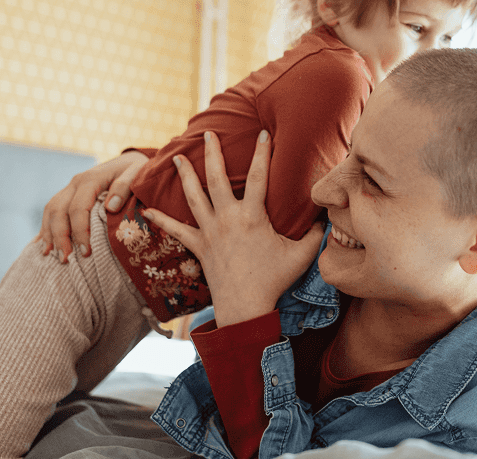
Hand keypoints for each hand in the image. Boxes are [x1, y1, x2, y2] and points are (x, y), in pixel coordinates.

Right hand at [36, 150, 148, 261]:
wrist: (129, 161)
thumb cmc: (137, 171)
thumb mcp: (137, 174)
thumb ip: (124, 187)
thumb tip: (110, 207)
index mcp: (90, 179)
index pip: (77, 208)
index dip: (79, 231)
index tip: (86, 252)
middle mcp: (75, 183)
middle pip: (58, 211)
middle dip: (60, 236)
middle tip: (65, 259)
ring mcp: (69, 189)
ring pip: (51, 211)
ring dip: (49, 233)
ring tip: (51, 255)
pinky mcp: (68, 195)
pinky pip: (51, 211)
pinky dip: (47, 228)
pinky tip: (44, 244)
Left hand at [142, 131, 325, 326]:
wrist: (245, 307)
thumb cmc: (274, 280)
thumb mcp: (302, 255)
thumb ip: (317, 235)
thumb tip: (329, 219)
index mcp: (252, 216)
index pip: (259, 176)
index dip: (262, 152)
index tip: (263, 133)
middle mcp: (227, 218)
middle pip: (216, 178)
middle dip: (212, 153)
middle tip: (208, 134)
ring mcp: (210, 232)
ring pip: (193, 197)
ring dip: (184, 175)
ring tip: (177, 157)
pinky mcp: (199, 247)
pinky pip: (177, 230)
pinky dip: (162, 219)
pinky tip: (147, 210)